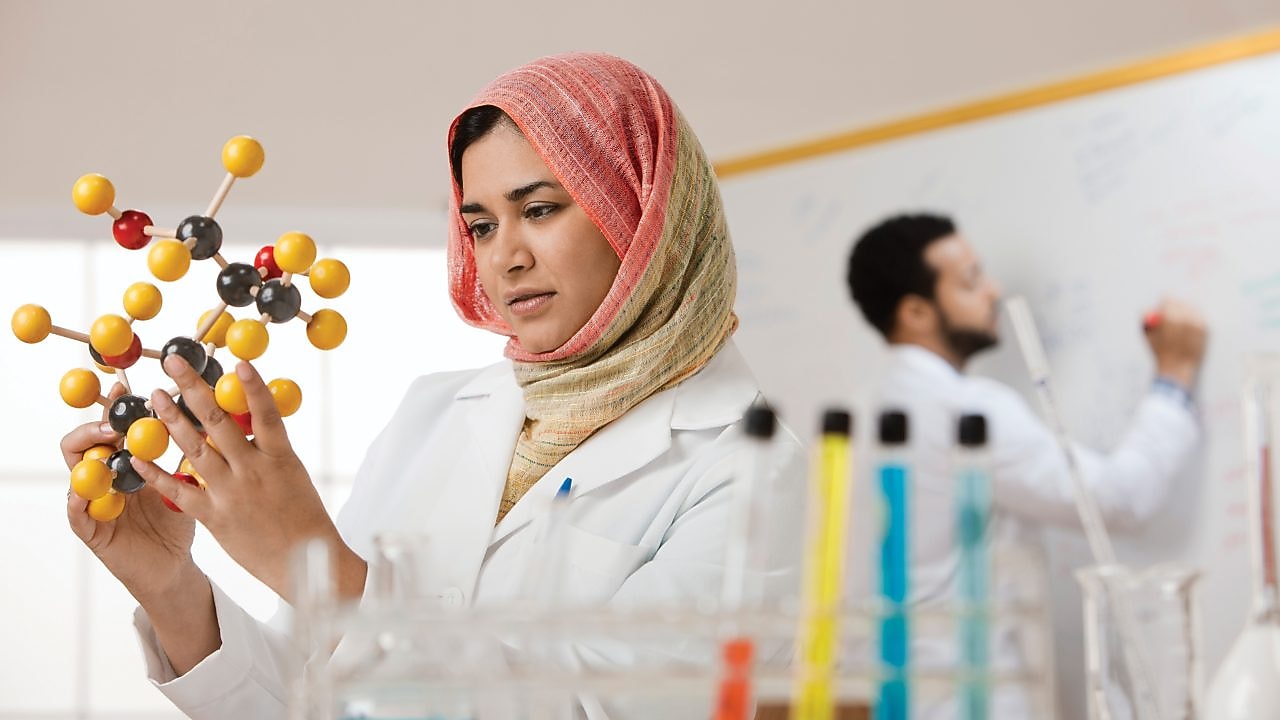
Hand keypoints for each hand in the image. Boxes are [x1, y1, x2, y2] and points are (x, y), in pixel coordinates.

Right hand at [63, 382, 199, 603]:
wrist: (175, 566)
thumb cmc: (182, 521)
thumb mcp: (187, 482)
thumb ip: (189, 452)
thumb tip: (213, 415)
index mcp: (128, 463)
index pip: (115, 427)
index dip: (117, 407)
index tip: (127, 388)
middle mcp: (107, 478)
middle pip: (87, 442)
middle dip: (98, 425)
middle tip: (117, 421)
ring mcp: (95, 502)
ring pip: (76, 472)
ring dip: (88, 455)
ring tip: (106, 444)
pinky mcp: (91, 531)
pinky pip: (76, 513)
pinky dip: (79, 499)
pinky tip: (86, 491)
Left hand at [132, 355, 365, 600]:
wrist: (306, 563)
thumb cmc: (304, 516)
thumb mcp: (293, 474)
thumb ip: (267, 449)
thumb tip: (245, 422)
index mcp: (280, 457)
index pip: (264, 412)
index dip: (251, 386)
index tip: (236, 361)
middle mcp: (252, 470)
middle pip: (217, 421)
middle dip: (192, 388)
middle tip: (174, 362)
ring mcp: (231, 493)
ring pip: (193, 448)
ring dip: (171, 419)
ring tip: (153, 396)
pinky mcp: (214, 517)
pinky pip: (179, 490)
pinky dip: (157, 473)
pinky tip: (139, 456)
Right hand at [1143, 298, 1207, 388]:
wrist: (1177, 369)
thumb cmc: (1159, 352)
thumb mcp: (1147, 335)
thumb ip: (1146, 318)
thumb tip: (1150, 307)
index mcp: (1170, 317)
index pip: (1168, 299)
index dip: (1163, 306)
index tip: (1162, 310)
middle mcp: (1185, 318)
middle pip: (1181, 302)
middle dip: (1175, 308)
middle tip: (1171, 317)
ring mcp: (1198, 323)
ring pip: (1191, 308)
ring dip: (1185, 314)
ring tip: (1180, 328)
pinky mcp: (1206, 329)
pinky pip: (1200, 317)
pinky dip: (1194, 321)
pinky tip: (1188, 333)